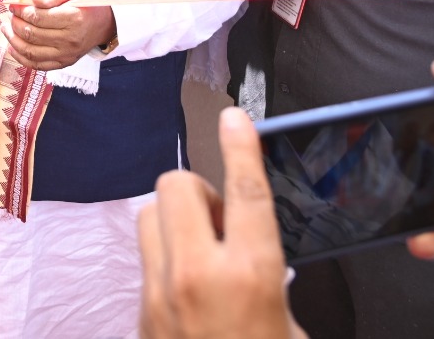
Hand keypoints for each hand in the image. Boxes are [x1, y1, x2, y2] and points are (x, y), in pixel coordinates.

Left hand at [0, 0, 114, 70]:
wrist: (106, 24)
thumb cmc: (89, 4)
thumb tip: (33, 1)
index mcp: (73, 18)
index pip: (38, 18)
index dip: (20, 11)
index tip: (13, 5)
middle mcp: (69, 40)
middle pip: (32, 35)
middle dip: (15, 24)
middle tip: (10, 16)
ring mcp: (67, 54)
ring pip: (31, 52)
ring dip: (13, 41)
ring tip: (6, 30)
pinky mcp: (64, 63)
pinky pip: (38, 65)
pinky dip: (21, 58)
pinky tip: (12, 47)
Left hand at [139, 108, 303, 338]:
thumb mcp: (292, 326)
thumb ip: (273, 278)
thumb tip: (258, 248)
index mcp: (251, 275)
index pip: (246, 191)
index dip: (241, 146)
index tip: (236, 116)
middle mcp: (198, 276)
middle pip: (178, 185)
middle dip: (201, 192)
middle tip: (225, 222)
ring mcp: (161, 294)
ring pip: (151, 215)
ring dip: (177, 220)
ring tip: (206, 251)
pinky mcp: (140, 313)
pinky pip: (145, 258)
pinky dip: (166, 256)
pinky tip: (191, 286)